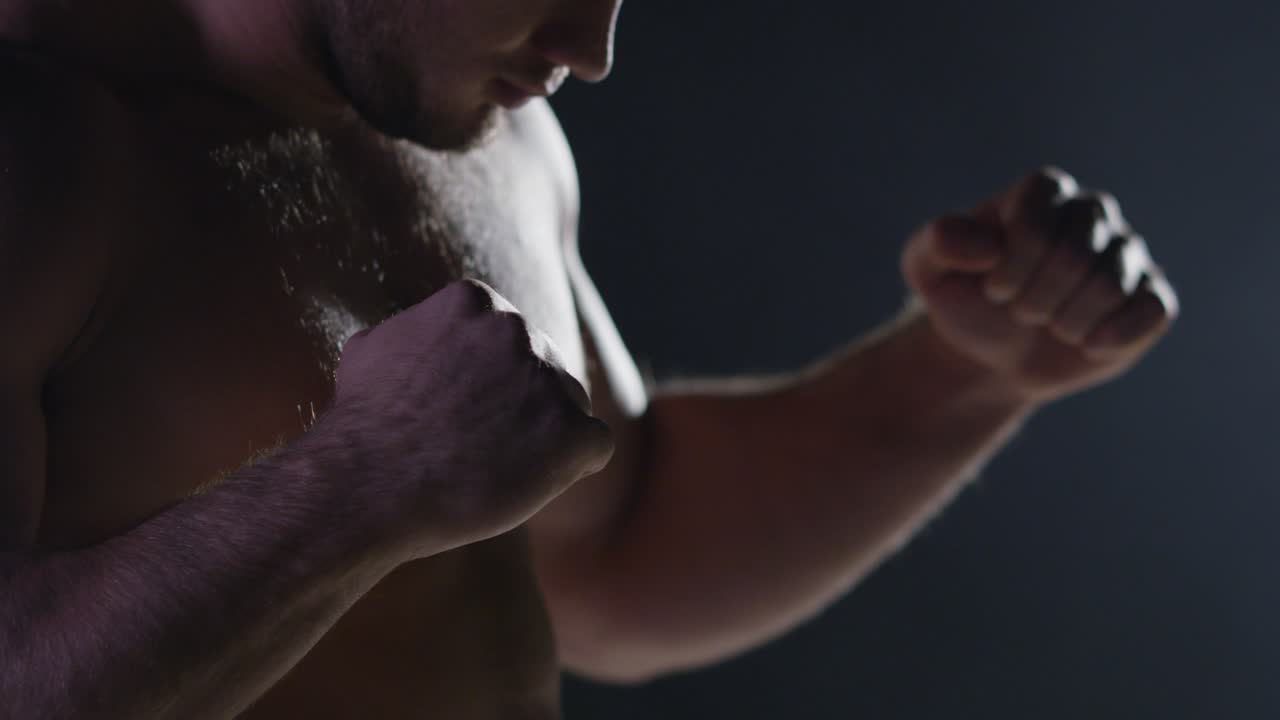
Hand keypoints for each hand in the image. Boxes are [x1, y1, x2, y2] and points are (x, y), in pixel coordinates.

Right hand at [323, 279, 614, 557]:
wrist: (368, 485)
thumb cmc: (363, 426)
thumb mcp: (372, 350)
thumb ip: (413, 331)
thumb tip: (418, 329)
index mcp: (476, 302)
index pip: (510, 339)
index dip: (492, 383)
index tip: (463, 413)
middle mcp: (517, 329)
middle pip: (545, 368)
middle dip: (522, 406)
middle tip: (481, 446)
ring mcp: (548, 379)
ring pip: (571, 405)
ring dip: (545, 436)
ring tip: (496, 468)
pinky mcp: (571, 432)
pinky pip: (594, 446)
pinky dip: (573, 466)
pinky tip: (533, 482)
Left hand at [901, 167, 1178, 403]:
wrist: (990, 353)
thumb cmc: (964, 299)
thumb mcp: (927, 268)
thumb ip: (939, 242)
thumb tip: (989, 245)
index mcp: (1042, 193)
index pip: (1039, 214)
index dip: (1014, 262)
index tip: (993, 289)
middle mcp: (1092, 213)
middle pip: (1076, 252)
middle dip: (1035, 298)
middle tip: (1019, 311)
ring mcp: (1126, 253)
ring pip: (1113, 285)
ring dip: (1066, 322)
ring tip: (1047, 325)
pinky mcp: (1149, 297)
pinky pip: (1154, 310)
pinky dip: (1113, 336)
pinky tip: (1084, 344)